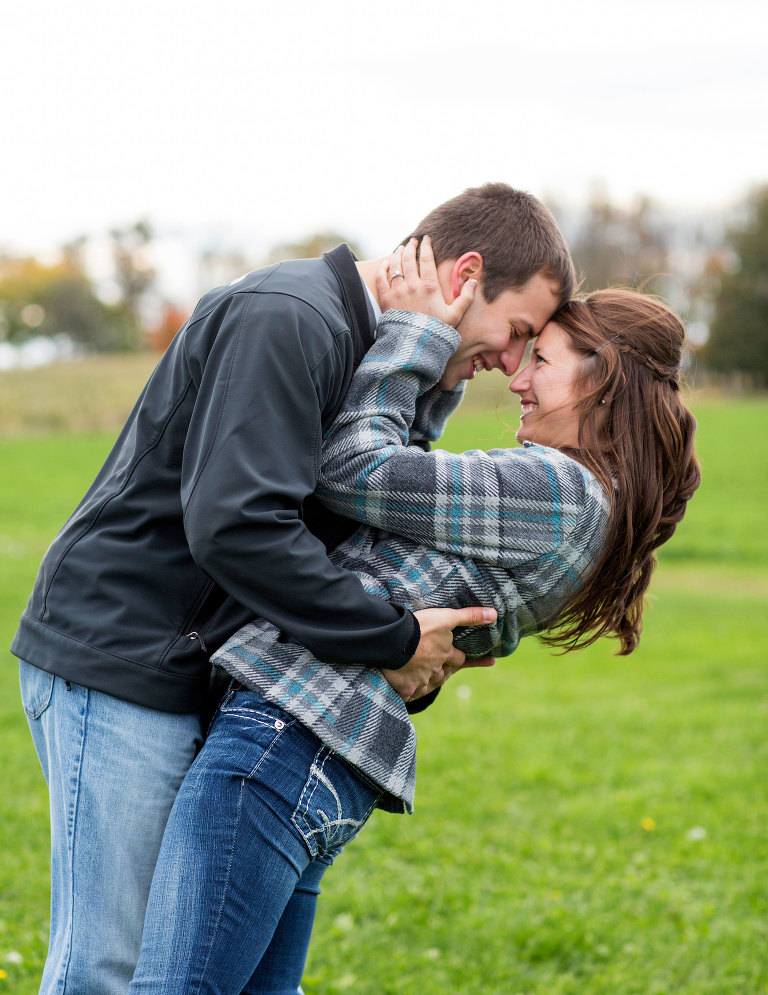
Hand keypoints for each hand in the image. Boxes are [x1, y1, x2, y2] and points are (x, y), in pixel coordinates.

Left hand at [376, 236, 475, 327]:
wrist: (414, 346)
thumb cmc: (436, 331)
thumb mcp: (455, 315)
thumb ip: (466, 297)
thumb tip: (474, 281)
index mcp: (430, 286)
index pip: (426, 258)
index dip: (426, 246)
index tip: (426, 239)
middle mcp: (413, 285)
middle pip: (409, 258)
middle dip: (411, 246)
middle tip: (413, 241)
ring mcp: (398, 291)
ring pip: (395, 265)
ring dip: (397, 254)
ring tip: (400, 249)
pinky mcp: (386, 299)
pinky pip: (381, 278)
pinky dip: (383, 268)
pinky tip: (386, 263)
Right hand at [381, 605, 496, 700]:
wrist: (392, 641)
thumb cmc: (421, 628)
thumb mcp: (447, 617)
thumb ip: (469, 617)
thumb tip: (494, 615)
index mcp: (446, 655)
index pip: (459, 659)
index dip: (458, 656)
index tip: (459, 655)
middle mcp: (436, 671)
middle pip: (444, 673)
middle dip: (444, 670)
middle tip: (441, 667)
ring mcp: (421, 682)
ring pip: (429, 684)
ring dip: (428, 681)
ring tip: (425, 678)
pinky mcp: (406, 690)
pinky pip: (410, 695)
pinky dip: (411, 693)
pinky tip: (408, 692)